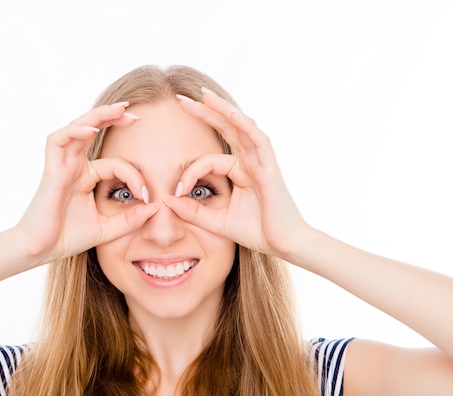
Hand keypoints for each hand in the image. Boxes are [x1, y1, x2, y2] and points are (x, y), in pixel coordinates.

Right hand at [15, 103, 158, 263]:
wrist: (40, 251)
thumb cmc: (67, 238)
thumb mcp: (108, 229)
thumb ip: (131, 219)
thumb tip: (156, 207)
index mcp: (86, 177)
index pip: (116, 164)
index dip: (135, 176)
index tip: (148, 196)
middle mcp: (74, 166)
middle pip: (94, 131)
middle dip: (114, 118)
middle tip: (136, 115)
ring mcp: (62, 165)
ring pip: (78, 128)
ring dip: (98, 116)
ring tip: (120, 109)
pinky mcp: (51, 170)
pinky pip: (59, 141)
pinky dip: (74, 131)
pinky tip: (92, 129)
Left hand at [164, 90, 310, 258]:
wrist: (285, 245)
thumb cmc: (258, 232)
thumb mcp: (217, 222)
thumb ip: (193, 211)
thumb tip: (167, 200)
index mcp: (240, 171)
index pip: (208, 160)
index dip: (188, 173)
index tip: (175, 191)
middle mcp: (251, 161)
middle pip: (225, 128)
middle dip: (203, 112)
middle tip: (180, 98)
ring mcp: (261, 162)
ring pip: (241, 127)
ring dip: (223, 109)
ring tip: (203, 94)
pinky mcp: (270, 168)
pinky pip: (258, 141)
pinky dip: (245, 126)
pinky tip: (231, 113)